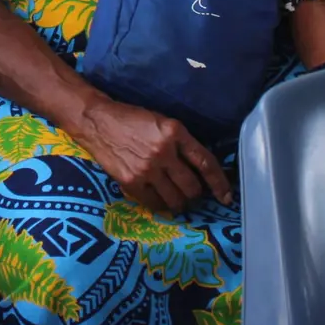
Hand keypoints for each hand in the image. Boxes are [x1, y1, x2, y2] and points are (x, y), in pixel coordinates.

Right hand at [68, 98, 230, 215]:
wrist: (98, 122)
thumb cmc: (133, 120)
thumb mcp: (162, 122)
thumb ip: (181, 143)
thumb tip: (200, 169)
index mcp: (175, 131)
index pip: (205, 162)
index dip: (219, 182)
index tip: (226, 196)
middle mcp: (164, 151)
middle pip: (192, 186)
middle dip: (196, 194)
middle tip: (192, 194)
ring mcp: (147, 168)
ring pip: (176, 199)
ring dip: (180, 203)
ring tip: (177, 199)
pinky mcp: (132, 182)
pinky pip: (155, 204)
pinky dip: (161, 205)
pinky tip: (160, 199)